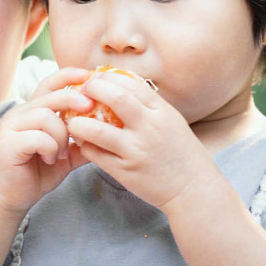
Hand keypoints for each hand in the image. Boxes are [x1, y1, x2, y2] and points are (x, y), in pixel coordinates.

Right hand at [0, 67, 92, 211]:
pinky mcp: (7, 144)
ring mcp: (11, 127)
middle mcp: (20, 114)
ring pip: (45, 116)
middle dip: (73, 99)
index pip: (49, 83)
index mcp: (33, 111)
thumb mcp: (67, 154)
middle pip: (50, 95)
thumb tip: (110, 132)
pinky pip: (37, 137)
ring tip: (62, 153)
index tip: (89, 75)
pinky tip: (51, 159)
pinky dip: (50, 148)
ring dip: (61, 135)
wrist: (13, 196)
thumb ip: (83, 142)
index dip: (68, 76)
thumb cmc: (38, 172)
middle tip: (90, 108)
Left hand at [65, 72, 219, 211]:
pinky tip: (82, 144)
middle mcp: (149, 128)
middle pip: (115, 97)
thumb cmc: (181, 153)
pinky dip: (85, 146)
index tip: (96, 78)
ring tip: (72, 121)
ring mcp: (136, 150)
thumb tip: (123, 86)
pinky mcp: (125, 171)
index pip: (131, 83)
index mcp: (161, 112)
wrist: (194, 189)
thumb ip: (150, 106)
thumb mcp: (171, 121)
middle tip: (80, 91)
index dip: (109, 77)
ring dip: (78, 122)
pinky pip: (96, 155)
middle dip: (92, 89)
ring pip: (97, 130)